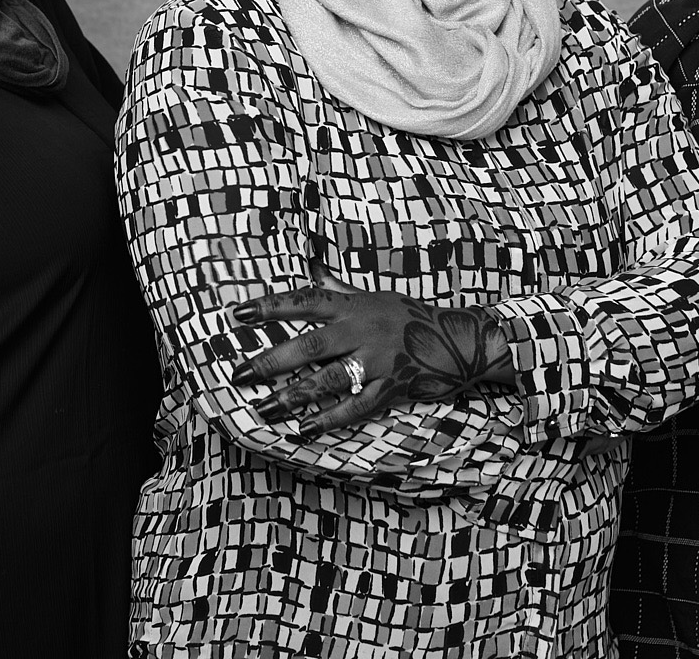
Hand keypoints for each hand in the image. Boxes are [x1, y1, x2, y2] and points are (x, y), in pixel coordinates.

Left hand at [227, 263, 512, 436]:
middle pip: (309, 345)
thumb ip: (340, 289)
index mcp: (354, 305)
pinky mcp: (391, 387)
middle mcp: (362, 330)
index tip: (239, 313)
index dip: (271, 307)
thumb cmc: (412, 316)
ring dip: (293, 396)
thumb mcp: (375, 296)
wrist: (459, 339)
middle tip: (239, 374)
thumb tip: (312, 270)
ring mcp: (377, 360)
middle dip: (271, 360)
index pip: (305, 301)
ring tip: (264, 409)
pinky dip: (329, 418)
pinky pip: (356, 406)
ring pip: (328, 379)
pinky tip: (305, 428)